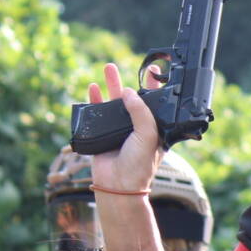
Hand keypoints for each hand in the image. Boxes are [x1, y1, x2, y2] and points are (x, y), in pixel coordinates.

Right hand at [84, 62, 164, 191]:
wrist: (119, 185)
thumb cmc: (139, 164)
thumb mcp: (148, 135)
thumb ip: (141, 112)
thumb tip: (128, 92)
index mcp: (154, 129)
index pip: (156, 104)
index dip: (155, 87)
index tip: (154, 71)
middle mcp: (138, 128)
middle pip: (133, 99)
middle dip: (129, 81)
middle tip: (125, 65)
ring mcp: (120, 130)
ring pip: (114, 103)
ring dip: (111, 85)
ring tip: (108, 68)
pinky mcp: (102, 134)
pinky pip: (97, 113)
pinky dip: (95, 100)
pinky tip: (94, 88)